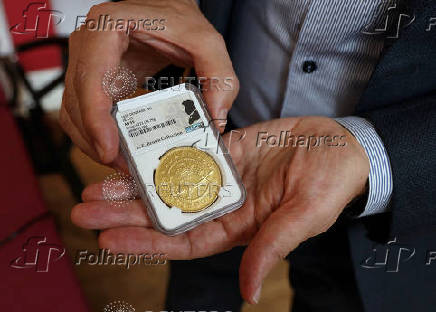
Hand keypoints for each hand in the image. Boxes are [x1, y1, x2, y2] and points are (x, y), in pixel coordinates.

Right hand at [60, 0, 237, 165]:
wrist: (165, 13)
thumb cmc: (180, 21)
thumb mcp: (206, 41)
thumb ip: (219, 76)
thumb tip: (216, 118)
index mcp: (108, 27)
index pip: (91, 77)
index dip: (95, 117)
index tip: (109, 149)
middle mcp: (88, 43)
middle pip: (76, 101)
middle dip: (95, 139)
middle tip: (122, 166)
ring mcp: (86, 61)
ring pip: (73, 111)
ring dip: (92, 142)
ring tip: (122, 164)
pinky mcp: (92, 78)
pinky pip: (83, 111)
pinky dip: (95, 134)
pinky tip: (117, 149)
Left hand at [71, 117, 368, 302]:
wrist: (340, 146)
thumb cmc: (330, 184)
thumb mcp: (304, 216)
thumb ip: (273, 247)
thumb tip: (248, 292)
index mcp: (238, 227)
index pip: (184, 240)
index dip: (146, 241)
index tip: (109, 237)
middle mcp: (223, 204)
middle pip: (166, 213)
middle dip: (126, 212)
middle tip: (85, 207)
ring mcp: (221, 176)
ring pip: (169, 183)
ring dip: (135, 184)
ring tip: (97, 184)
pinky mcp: (223, 150)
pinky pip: (186, 152)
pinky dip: (160, 153)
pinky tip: (134, 152)